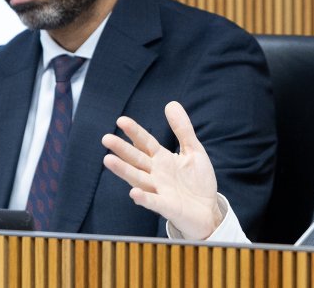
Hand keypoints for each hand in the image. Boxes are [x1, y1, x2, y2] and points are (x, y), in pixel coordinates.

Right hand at [102, 101, 224, 239]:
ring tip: (108, 160)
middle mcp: (156, 174)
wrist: (208, 210)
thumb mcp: (193, 150)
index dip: (134, 132)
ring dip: (124, 171)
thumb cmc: (198, 181)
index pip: (145, 143)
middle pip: (136, 159)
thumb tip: (171, 104)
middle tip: (106, 138)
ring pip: (138, 178)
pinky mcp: (166, 206)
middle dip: (122, 150)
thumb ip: (182, 129)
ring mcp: (159, 190)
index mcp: (162, 160)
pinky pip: (153, 202)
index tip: (121, 120)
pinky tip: (133, 193)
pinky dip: (143, 198)